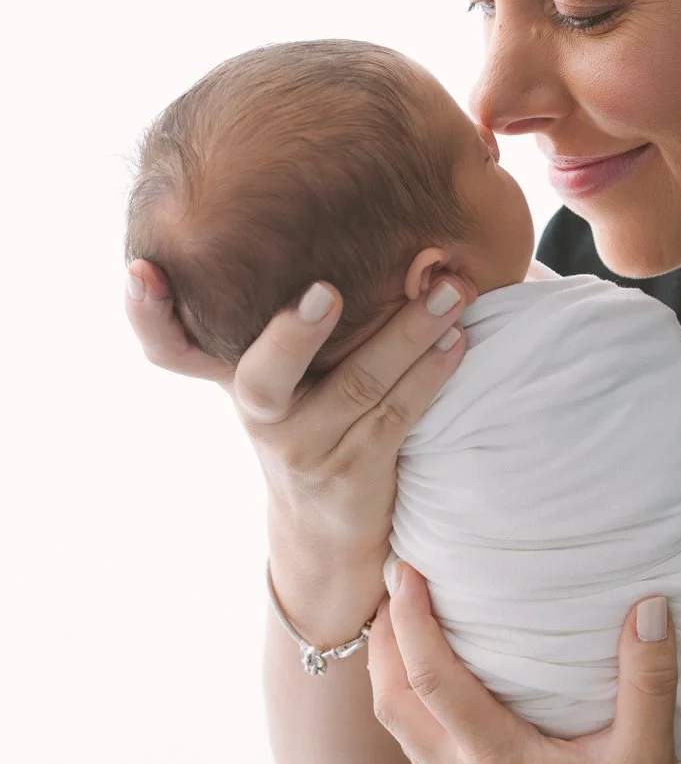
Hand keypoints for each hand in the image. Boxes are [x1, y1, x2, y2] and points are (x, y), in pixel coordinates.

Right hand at [124, 260, 474, 554]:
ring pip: (359, 386)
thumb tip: (381, 236)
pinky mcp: (355, 474)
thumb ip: (297, 314)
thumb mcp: (280, 373)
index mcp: (232, 374)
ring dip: (410, 332)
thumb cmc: (311, 417)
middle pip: (261, 377)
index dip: (146, 313)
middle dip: (294, 334)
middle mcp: (260, 415)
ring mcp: (305, 450)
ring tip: (451, 289)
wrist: (326, 527)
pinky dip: (431, 373)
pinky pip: (397, 416)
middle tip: (328, 291)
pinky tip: (457, 340)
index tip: (140, 271)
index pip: (167, 346)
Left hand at [369, 563, 680, 763]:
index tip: (405, 571)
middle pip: (393, 704)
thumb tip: (650, 604)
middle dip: (383, 640)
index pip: (434, 680)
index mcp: (502, 763)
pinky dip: (410, 708)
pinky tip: (431, 683)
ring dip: (389, 674)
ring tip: (402, 621)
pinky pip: (418, 753)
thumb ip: (648, 675)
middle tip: (392, 582)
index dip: (412, 622)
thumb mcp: (650, 749)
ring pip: (399, 731)